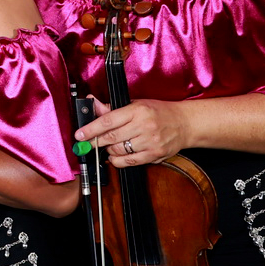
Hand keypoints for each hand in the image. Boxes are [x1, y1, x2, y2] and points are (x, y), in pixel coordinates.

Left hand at [76, 98, 190, 167]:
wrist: (185, 123)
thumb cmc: (159, 112)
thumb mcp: (135, 104)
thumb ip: (112, 108)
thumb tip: (92, 103)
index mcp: (137, 111)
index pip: (108, 121)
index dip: (90, 129)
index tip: (79, 135)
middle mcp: (144, 126)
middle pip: (111, 138)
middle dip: (95, 142)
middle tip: (88, 143)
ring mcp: (150, 142)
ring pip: (119, 151)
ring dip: (108, 150)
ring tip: (109, 145)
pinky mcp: (155, 154)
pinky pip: (130, 162)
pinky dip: (118, 161)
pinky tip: (116, 156)